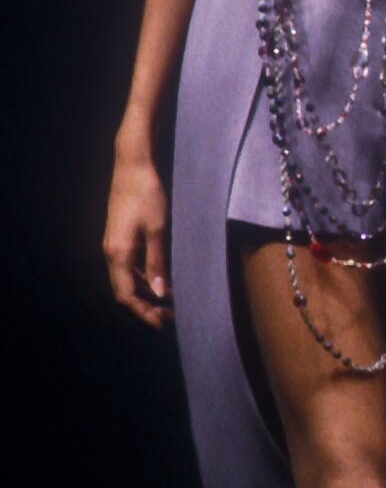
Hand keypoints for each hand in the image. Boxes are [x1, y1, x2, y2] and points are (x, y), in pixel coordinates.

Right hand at [105, 150, 172, 326]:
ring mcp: (114, 244)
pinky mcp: (120, 235)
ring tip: (168, 301)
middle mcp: (111, 252)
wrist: (133, 165)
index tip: (163, 322)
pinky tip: (160, 278)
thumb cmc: (147, 193)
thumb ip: (157, 262)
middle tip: (171, 315)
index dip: (143, 312)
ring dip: (145, 292)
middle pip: (124, 290)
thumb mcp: (158, 229)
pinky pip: (129, 265)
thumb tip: (159, 292)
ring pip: (126, 278)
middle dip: (146, 306)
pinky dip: (142, 277)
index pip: (126, 295)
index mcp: (118, 254)